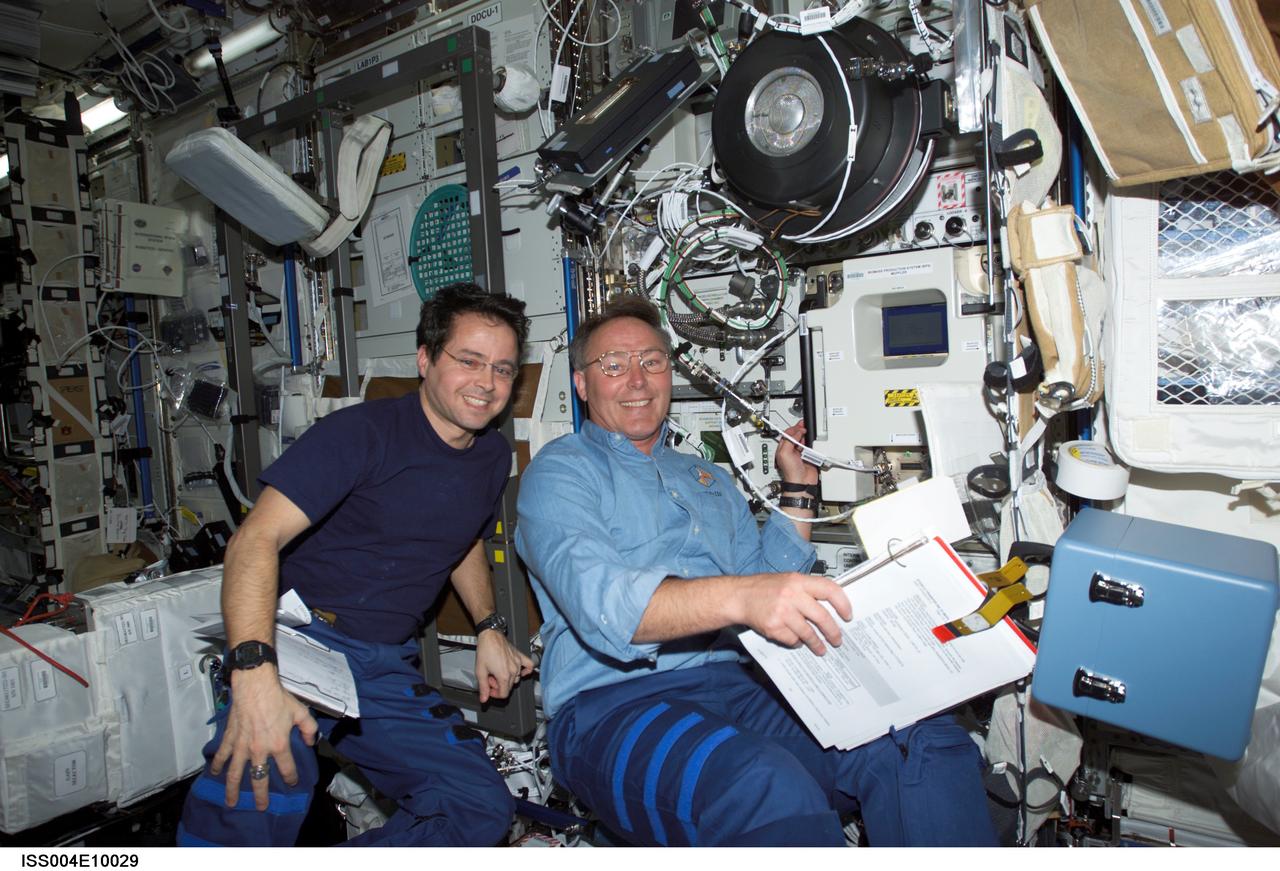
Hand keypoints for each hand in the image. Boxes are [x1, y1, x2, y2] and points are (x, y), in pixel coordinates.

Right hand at [210, 666, 317, 809]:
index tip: (292, 782)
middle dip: (260, 795)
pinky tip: (215, 773)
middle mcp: (259, 751)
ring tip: (231, 802)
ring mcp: (242, 746)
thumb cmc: (278, 698)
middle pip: (259, 779)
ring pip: (235, 773)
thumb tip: (311, 742)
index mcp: (279, 745)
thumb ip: (309, 729)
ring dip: (233, 789)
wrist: (255, 686)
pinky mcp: (230, 738)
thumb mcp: (301, 712)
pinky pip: (222, 755)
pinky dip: (217, 765)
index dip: (291, 777)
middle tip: (260, 807)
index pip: (286, 769)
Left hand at [474, 630, 534, 702]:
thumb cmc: (485, 650)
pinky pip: (529, 666)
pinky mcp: (520, 657)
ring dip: (506, 679)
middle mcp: (513, 670)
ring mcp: (518, 663)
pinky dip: (526, 671)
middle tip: (490, 678)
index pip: (504, 694)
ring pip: (516, 679)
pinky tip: (520, 671)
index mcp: (504, 676)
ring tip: (498, 672)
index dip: (495, 694)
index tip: (489, 689)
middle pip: (508, 687)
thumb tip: (484, 699)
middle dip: (498, 685)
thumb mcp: (480, 671)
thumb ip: (483, 687)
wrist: (490, 636)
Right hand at [733, 572, 851, 655]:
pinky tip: (797, 641)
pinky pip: (793, 640)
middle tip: (838, 639)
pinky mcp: (774, 627)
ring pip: (808, 633)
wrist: (739, 597)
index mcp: (798, 581)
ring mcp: (782, 612)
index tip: (847, 615)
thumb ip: (808, 589)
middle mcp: (791, 595)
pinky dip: (797, 642)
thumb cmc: (764, 588)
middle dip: (833, 632)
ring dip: (817, 643)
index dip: (842, 603)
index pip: (829, 589)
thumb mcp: (788, 580)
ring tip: (821, 648)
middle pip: (822, 617)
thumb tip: (832, 604)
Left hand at [774, 422, 818, 488]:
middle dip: (799, 430)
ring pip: (803, 440)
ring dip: (806, 436)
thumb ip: (789, 441)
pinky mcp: (809, 456)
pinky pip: (811, 447)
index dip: (793, 429)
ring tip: (808, 433)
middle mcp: (791, 451)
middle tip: (804, 426)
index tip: (799, 426)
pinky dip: (812, 444)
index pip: (787, 435)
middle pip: (795, 436)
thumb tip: (796, 433)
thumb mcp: (785, 453)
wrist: (802, 481)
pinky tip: (812, 442)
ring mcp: (800, 453)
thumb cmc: (791, 472)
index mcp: (783, 449)